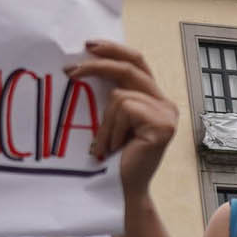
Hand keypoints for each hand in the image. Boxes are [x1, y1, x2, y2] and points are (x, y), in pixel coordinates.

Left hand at [72, 40, 178, 200]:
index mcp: (154, 99)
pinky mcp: (162, 125)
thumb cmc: (112, 158)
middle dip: (98, 65)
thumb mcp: (111, 119)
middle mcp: (165, 104)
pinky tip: (115, 148)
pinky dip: (111, 129)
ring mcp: (167, 114)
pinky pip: (124, 110)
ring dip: (105, 122)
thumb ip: (111, 94)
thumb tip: (83, 63)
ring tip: (106, 145)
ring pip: (120, 95)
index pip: (137, 62)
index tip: (88, 45)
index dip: (114, 50)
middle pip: (131, 68)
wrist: (121, 190)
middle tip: (70, 70)